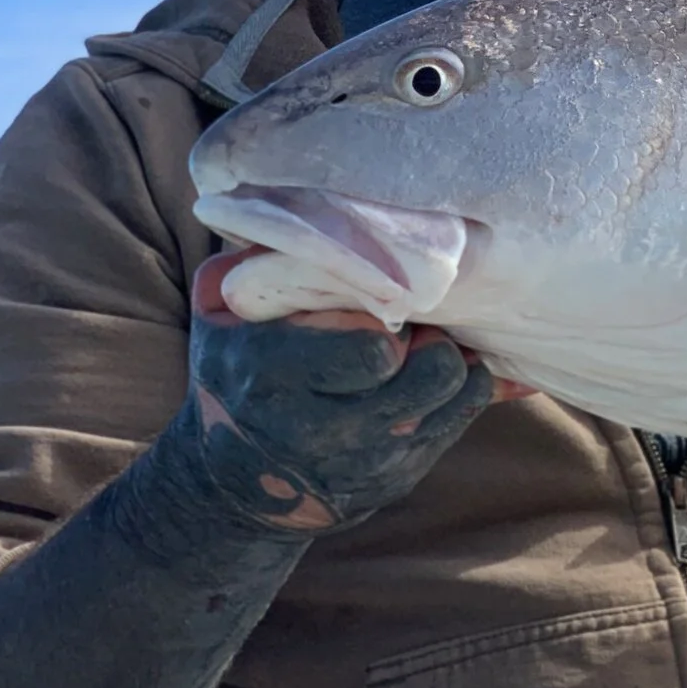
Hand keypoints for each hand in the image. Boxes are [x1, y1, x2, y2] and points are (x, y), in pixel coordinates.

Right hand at [159, 249, 516, 535]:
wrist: (229, 484)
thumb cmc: (233, 375)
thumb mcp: (223, 317)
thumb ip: (255, 264)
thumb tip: (296, 203)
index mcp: (274, 379)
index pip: (376, 350)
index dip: (389, 318)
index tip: (376, 307)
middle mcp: (326, 431)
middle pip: (434, 370)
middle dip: (430, 339)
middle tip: (409, 326)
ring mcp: (370, 461)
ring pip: (459, 392)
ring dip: (449, 362)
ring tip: (419, 347)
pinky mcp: (400, 477)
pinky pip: (463, 417)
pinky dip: (457, 390)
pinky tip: (425, 375)